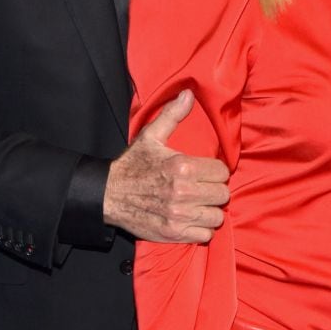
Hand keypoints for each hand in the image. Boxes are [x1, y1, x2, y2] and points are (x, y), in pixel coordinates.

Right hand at [103, 90, 229, 242]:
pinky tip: (190, 219)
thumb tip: (188, 94)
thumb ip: (172, 115)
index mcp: (182, 167)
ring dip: (209, 211)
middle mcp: (182, 192)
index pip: (222, 172)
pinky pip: (205, 235)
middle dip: (214, 191)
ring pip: (216, 216)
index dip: (215, 172)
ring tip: (198, 205)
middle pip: (222, 195)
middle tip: (202, 189)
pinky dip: (200, 229)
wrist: (108, 195)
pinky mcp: (174, 233)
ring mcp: (179, 215)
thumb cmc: (132, 166)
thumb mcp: (150, 137)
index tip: (205, 173)